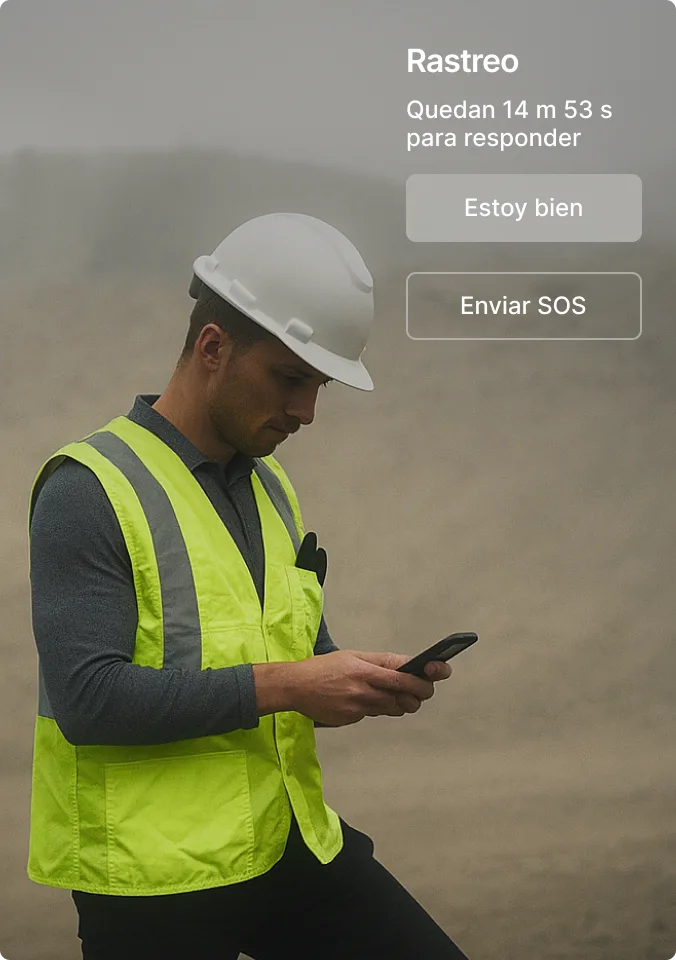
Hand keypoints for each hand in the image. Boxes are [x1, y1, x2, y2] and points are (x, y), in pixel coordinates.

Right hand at [282, 649, 451, 726]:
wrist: (296, 687)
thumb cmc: (325, 668)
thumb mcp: (353, 655)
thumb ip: (382, 661)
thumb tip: (407, 665)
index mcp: (366, 671)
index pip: (404, 679)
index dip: (423, 682)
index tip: (433, 679)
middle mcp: (364, 691)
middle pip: (404, 699)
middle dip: (416, 696)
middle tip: (418, 691)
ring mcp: (358, 708)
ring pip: (391, 709)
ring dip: (397, 702)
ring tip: (392, 693)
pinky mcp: (351, 720)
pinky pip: (372, 715)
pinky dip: (374, 708)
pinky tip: (363, 699)